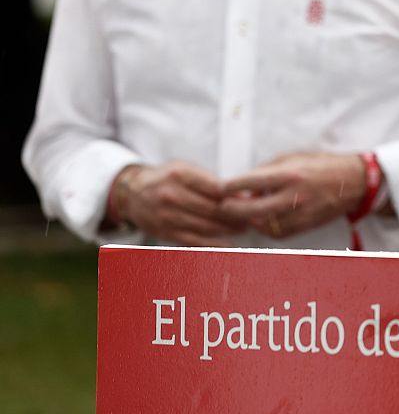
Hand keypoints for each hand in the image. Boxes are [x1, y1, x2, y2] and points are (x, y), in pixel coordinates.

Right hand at [110, 161, 245, 246]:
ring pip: (206, 226)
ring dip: (228, 230)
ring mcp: (167, 216)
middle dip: (236, 216)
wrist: (132, 193)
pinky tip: (228, 244)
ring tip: (243, 228)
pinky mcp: (165, 232)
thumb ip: (210, 181)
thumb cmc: (167, 179)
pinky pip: (194, 240)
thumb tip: (240, 195)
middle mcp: (171, 196)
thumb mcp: (185, 169)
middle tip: (252, 218)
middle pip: (213, 210)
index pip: (216, 189)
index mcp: (180, 175)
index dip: (236, 197)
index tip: (250, 200)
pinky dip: (214, 244)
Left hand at [220, 152, 365, 238]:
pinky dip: (266, 228)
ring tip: (244, 213)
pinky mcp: (305, 224)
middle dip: (232, 209)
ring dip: (249, 219)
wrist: (353, 182)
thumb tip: (246, 181)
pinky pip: (277, 232)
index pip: (250, 181)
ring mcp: (300, 213)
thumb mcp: (293, 157)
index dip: (230, 186)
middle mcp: (293, 195)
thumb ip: (268, 169)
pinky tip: (263, 220)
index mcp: (289, 174)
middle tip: (224, 207)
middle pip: (251, 209)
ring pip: (262, 224)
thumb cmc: (323, 165)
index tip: (221, 188)